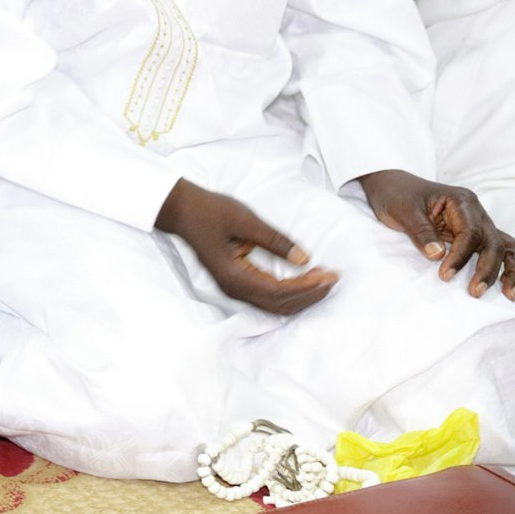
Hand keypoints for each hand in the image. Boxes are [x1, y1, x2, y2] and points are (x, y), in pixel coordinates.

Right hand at [155, 179, 337, 313]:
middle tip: (333, 277)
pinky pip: (268, 296)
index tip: (329, 273)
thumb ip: (276, 240)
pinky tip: (303, 279)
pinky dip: (289, 291)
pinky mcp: (235, 281)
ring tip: (323, 279)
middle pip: (280, 304)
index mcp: (234, 276)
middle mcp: (233, 288)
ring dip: (302, 295)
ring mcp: (233, 287)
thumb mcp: (245, 220)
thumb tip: (305, 258)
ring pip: (275, 304)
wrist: (181, 209)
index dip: (307, 286)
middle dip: (310, 294)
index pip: (279, 291)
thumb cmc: (210, 211)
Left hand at [358, 170, 514, 299]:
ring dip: (510, 270)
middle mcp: (476, 212)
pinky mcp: (474, 235)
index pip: (471, 233)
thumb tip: (438, 255)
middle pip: (493, 242)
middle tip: (474, 291)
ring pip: (506, 246)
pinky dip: (508, 267)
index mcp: (461, 201)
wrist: (390, 187)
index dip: (460, 257)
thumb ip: (421, 232)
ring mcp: (478, 223)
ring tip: (508, 294)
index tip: (444, 275)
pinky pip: (498, 250)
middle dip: (487, 269)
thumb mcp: (403, 211)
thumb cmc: (397, 195)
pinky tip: (506, 286)